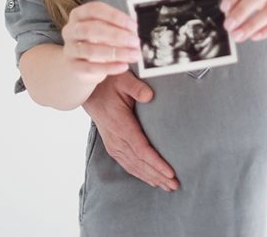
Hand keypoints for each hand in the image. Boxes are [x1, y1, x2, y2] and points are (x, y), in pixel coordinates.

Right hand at [61, 1, 140, 85]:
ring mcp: (70, 50)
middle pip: (90, 29)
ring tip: (134, 54)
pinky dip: (110, 67)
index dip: (114, 16)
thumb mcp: (105, 29)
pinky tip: (124, 66)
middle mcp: (70, 30)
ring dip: (116, 52)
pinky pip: (91, 68)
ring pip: (91, 50)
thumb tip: (134, 32)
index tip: (133, 25)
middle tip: (135, 41)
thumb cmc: (97, 41)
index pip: (94, 9)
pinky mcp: (73, 67)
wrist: (81, 64)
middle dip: (116, 35)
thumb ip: (118, 28)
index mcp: (78, 14)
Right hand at [84, 72, 178, 191]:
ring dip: (151, 177)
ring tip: (167, 186)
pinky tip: (150, 179)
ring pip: (134, 166)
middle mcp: (116, 139)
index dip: (156, 163)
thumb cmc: (109, 84)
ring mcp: (113, 144)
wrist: (91, 92)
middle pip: (140, 163)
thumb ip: (137, 88)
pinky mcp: (112, 146)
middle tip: (175, 185)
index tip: (170, 172)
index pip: (141, 149)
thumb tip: (150, 96)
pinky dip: (140, 174)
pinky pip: (127, 164)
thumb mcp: (123, 79)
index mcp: (120, 125)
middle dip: (158, 175)